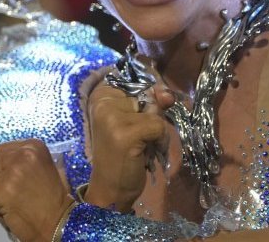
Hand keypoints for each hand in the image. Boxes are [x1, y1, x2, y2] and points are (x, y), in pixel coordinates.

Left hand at [0, 141, 73, 241]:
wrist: (60, 222)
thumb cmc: (52, 196)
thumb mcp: (36, 169)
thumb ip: (6, 159)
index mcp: (34, 146)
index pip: (0, 149)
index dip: (4, 165)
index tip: (18, 177)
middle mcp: (22, 156)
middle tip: (19, 190)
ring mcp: (10, 175)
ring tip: (17, 200)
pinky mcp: (1, 193)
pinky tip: (10, 211)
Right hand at [83, 82, 173, 212]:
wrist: (110, 190)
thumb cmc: (122, 155)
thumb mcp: (137, 123)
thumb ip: (152, 103)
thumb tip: (168, 95)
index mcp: (100, 96)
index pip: (135, 78)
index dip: (149, 92)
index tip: (142, 114)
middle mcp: (102, 102)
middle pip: (148, 94)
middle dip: (152, 117)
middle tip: (137, 138)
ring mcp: (112, 117)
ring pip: (156, 112)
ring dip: (157, 132)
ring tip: (141, 147)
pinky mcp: (125, 132)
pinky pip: (159, 127)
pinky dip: (160, 142)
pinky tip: (146, 153)